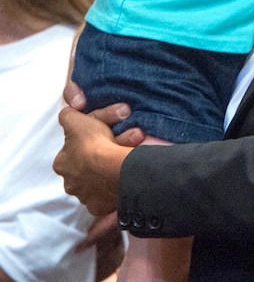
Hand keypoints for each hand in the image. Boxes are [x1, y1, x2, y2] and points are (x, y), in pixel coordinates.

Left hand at [54, 101, 141, 216]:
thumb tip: (65, 114)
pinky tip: (122, 176)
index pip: (70, 152)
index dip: (83, 143)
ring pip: (97, 182)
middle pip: (84, 169)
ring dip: (107, 171)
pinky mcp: (101, 207)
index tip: (96, 138)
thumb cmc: (93, 144)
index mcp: (62, 164)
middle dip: (97, 158)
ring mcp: (86, 197)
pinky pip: (107, 196)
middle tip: (114, 145)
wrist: (113, 168)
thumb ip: (67, 116)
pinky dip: (113, 188)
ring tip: (123, 157)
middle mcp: (70, 184)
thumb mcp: (76, 120)